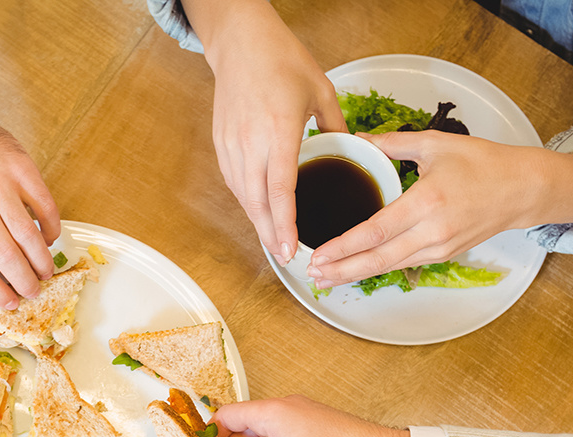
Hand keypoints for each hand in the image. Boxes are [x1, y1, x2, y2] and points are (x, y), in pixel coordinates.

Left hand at [0, 110, 59, 308]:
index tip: (10, 303)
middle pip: (7, 257)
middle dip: (25, 282)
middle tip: (33, 291)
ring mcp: (0, 186)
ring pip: (29, 236)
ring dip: (41, 261)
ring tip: (45, 271)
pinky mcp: (22, 170)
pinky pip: (45, 208)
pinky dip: (51, 229)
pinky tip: (50, 238)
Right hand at [194, 0, 346, 263]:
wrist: (241, 43)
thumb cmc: (282, 61)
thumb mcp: (322, 90)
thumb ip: (337, 126)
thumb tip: (351, 151)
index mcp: (279, 131)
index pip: (281, 190)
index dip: (285, 224)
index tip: (291, 248)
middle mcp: (251, 142)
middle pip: (258, 202)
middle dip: (270, 235)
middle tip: (286, 258)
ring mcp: (232, 144)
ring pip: (243, 196)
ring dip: (258, 222)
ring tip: (274, 242)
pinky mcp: (221, 143)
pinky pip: (233, 181)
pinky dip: (246, 201)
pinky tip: (259, 212)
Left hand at [306, 133, 572, 286]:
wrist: (523, 189)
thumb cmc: (483, 163)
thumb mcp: (435, 144)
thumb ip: (391, 143)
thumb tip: (356, 140)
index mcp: (427, 202)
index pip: (375, 231)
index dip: (343, 247)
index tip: (318, 253)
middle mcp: (433, 232)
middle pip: (378, 260)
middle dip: (342, 270)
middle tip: (312, 275)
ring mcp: (440, 248)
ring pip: (389, 267)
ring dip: (356, 273)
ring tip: (326, 277)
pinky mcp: (444, 255)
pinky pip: (404, 264)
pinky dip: (378, 267)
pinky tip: (357, 268)